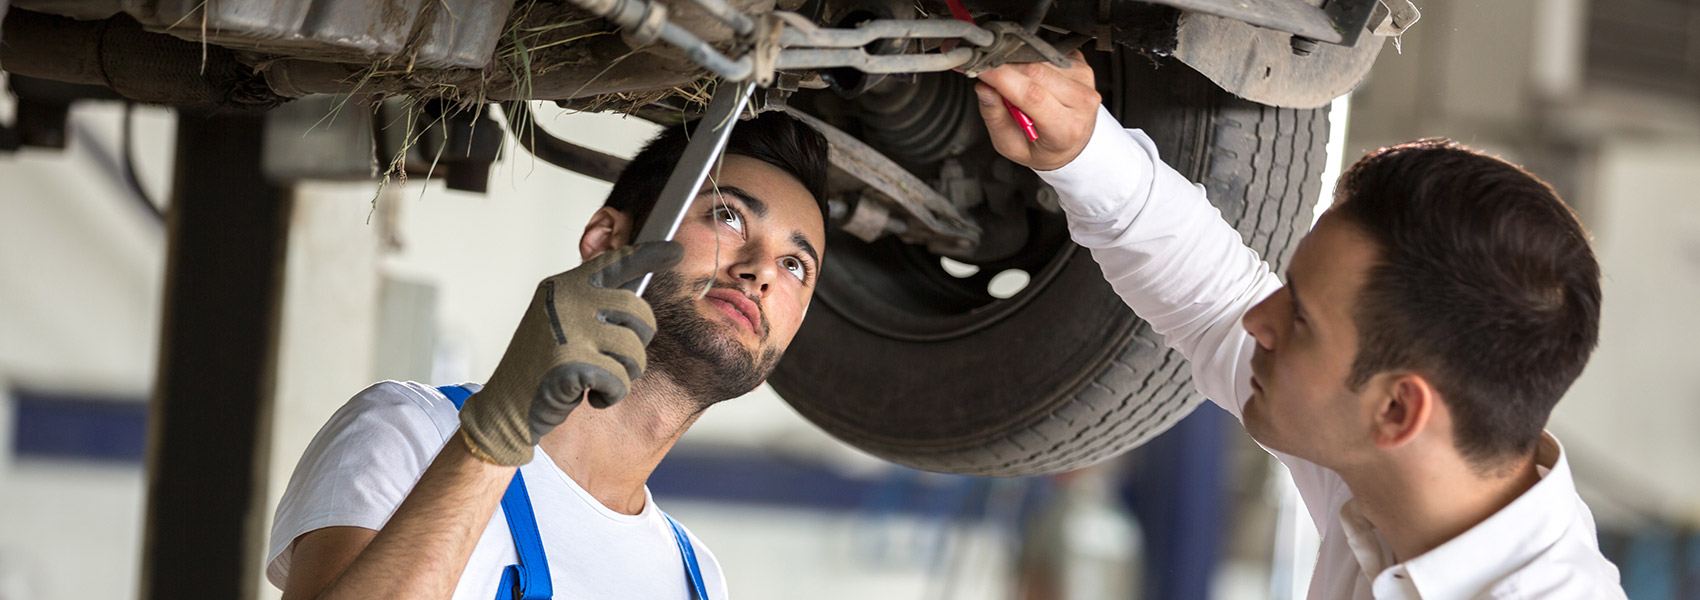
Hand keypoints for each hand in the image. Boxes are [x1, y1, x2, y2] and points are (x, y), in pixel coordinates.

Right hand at [458, 242, 683, 464]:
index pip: (615, 262)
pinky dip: (610, 395)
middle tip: (614, 361)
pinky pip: (619, 381)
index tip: (675, 251)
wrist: (506, 406)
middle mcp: (567, 300)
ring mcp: (569, 330)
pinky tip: (587, 396)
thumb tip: (637, 302)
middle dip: (638, 343)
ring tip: (597, 379)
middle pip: (638, 312)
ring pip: (634, 350)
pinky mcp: (573, 364)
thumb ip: (592, 306)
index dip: (650, 255)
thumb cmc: (540, 367)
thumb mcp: (561, 322)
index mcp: (563, 286)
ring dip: (624, 374)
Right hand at [973, 51, 1100, 171]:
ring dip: (1018, 65)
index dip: (1001, 77)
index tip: (980, 68)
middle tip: (986, 73)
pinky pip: (1048, 53)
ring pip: (1040, 58)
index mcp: (1066, 128)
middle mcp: (1081, 101)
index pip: (1032, 94)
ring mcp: (1084, 80)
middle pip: (1035, 70)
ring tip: (1011, 81)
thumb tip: (984, 87)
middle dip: (1004, 67)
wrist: (1074, 143)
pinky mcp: (1082, 65)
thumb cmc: (1044, 147)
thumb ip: (995, 117)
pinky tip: (1030, 76)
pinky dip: (1031, 60)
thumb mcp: (1012, 145)